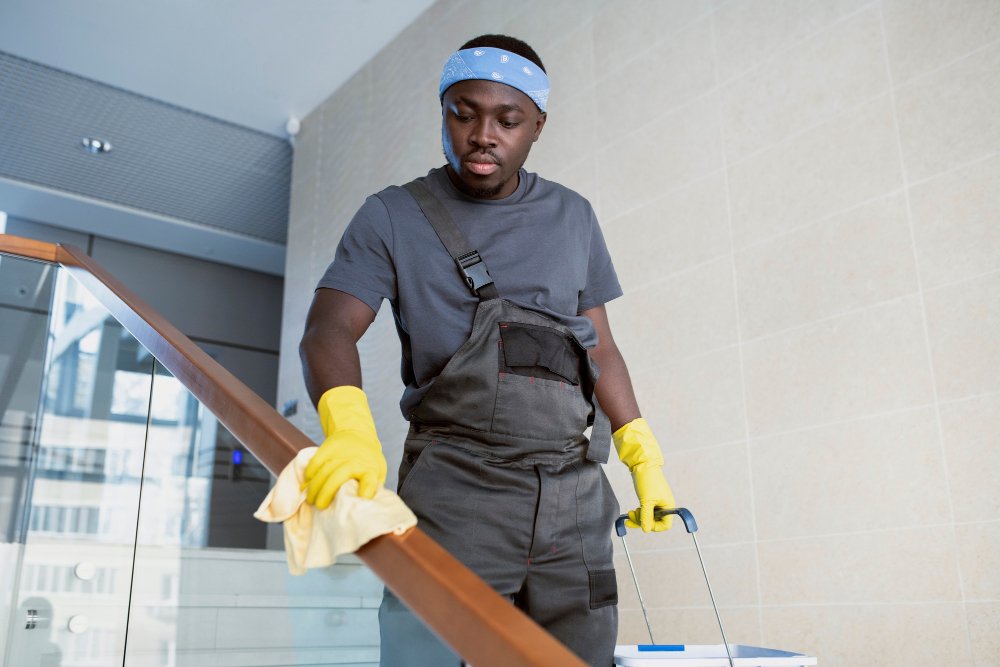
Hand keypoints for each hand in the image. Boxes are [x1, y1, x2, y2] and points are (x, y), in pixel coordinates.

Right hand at [303, 386, 385, 507]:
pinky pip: (316, 461)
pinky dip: (310, 473)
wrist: (359, 435)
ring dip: (314, 487)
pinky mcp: (329, 447)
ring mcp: (341, 453)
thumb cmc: (368, 462)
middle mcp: (356, 460)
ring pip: (324, 470)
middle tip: (319, 506)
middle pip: (339, 476)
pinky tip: (307, 483)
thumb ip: (372, 489)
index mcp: (371, 470)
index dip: (365, 491)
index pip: (369, 481)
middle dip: (327, 492)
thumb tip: (364, 508)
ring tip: (310, 500)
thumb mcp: (377, 475)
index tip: (359, 500)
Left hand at [613, 417, 675, 532]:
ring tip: (630, 512)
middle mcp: (664, 505)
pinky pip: (644, 511)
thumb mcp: (646, 501)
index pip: (665, 525)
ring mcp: (656, 502)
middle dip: (642, 521)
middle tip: (631, 516)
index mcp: (668, 506)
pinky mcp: (649, 499)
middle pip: (654, 522)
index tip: (644, 525)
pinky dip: (638, 513)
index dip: (654, 527)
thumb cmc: (647, 481)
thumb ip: (646, 517)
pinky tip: (631, 511)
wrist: (642, 465)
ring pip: (647, 517)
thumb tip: (645, 530)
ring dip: (638, 517)